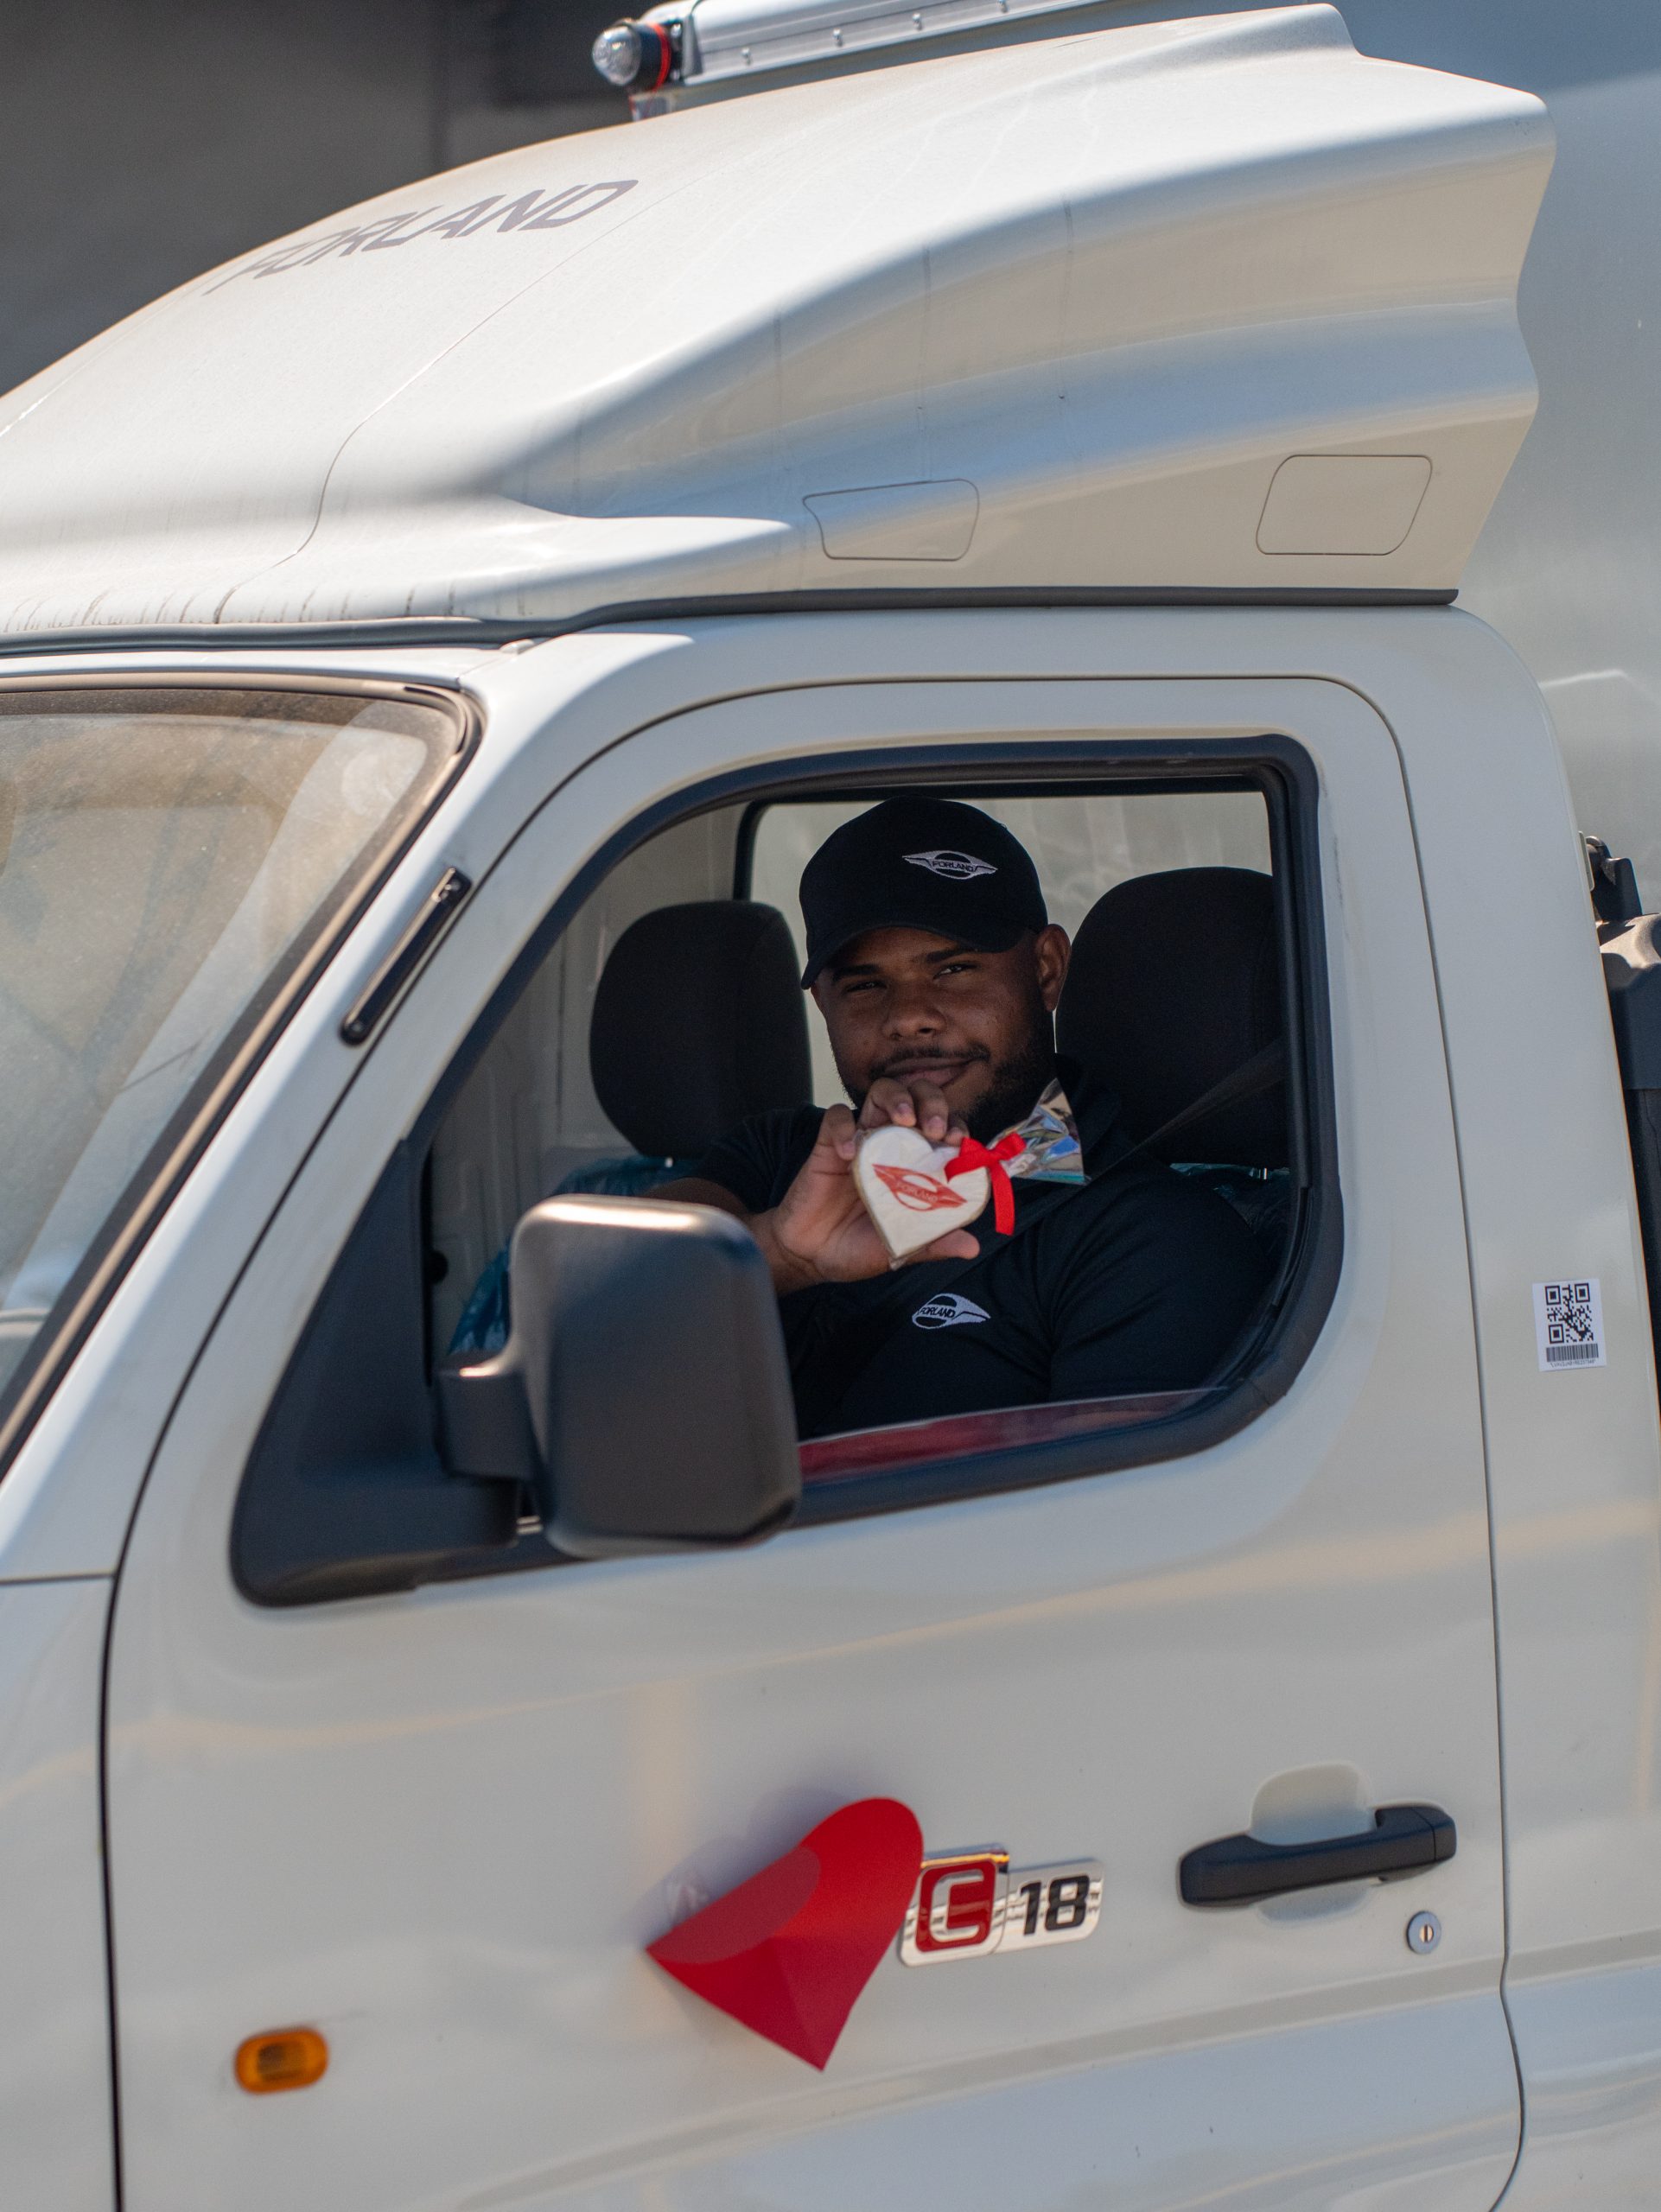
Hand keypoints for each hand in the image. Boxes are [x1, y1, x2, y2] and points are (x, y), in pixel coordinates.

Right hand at [751, 1082, 978, 1292]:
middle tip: (934, 1128)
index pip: (944, 1127)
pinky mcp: (827, 1145)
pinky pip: (835, 1119)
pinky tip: (849, 1154)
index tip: (958, 1141)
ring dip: (896, 1098)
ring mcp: (861, 1141)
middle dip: (932, 1102)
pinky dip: (844, 1128)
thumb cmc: (859, 1248)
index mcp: (916, 1164)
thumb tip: (971, 1248)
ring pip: (880, 1094)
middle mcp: (892, 1144)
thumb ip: (933, 1243)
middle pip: (917, 1098)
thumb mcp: (901, 1248)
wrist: (811, 1257)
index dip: (955, 1125)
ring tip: (903, 1119)